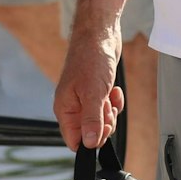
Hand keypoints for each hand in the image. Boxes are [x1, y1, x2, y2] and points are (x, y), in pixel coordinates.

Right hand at [54, 21, 123, 151]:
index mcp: (65, 109)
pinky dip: (114, 102)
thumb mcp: (93, 94)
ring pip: (101, 120)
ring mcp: (85, 98)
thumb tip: (90, 144)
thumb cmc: (91, 59)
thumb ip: (91, 121)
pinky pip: (108, 107)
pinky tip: (114, 91)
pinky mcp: (97, 91)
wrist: (100, 35)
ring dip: (110, 112)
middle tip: (107, 109)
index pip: (74, 140)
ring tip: (110, 96)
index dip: (90, 141)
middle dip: (104, 125)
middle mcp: (73, 106)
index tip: (102, 127)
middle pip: (90, 133)